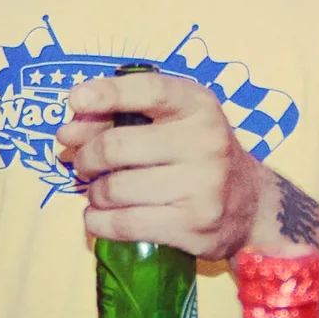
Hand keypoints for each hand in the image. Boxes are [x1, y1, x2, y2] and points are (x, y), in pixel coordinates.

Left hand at [57, 70, 263, 260]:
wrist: (250, 203)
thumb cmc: (197, 153)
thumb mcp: (172, 122)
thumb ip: (119, 118)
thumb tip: (67, 135)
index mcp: (198, 106)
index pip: (150, 91)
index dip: (108, 93)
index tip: (76, 100)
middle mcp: (204, 142)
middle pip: (117, 147)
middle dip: (87, 157)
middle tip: (84, 164)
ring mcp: (202, 187)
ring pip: (116, 189)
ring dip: (94, 193)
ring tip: (99, 192)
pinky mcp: (193, 226)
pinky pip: (125, 225)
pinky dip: (98, 222)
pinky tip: (97, 217)